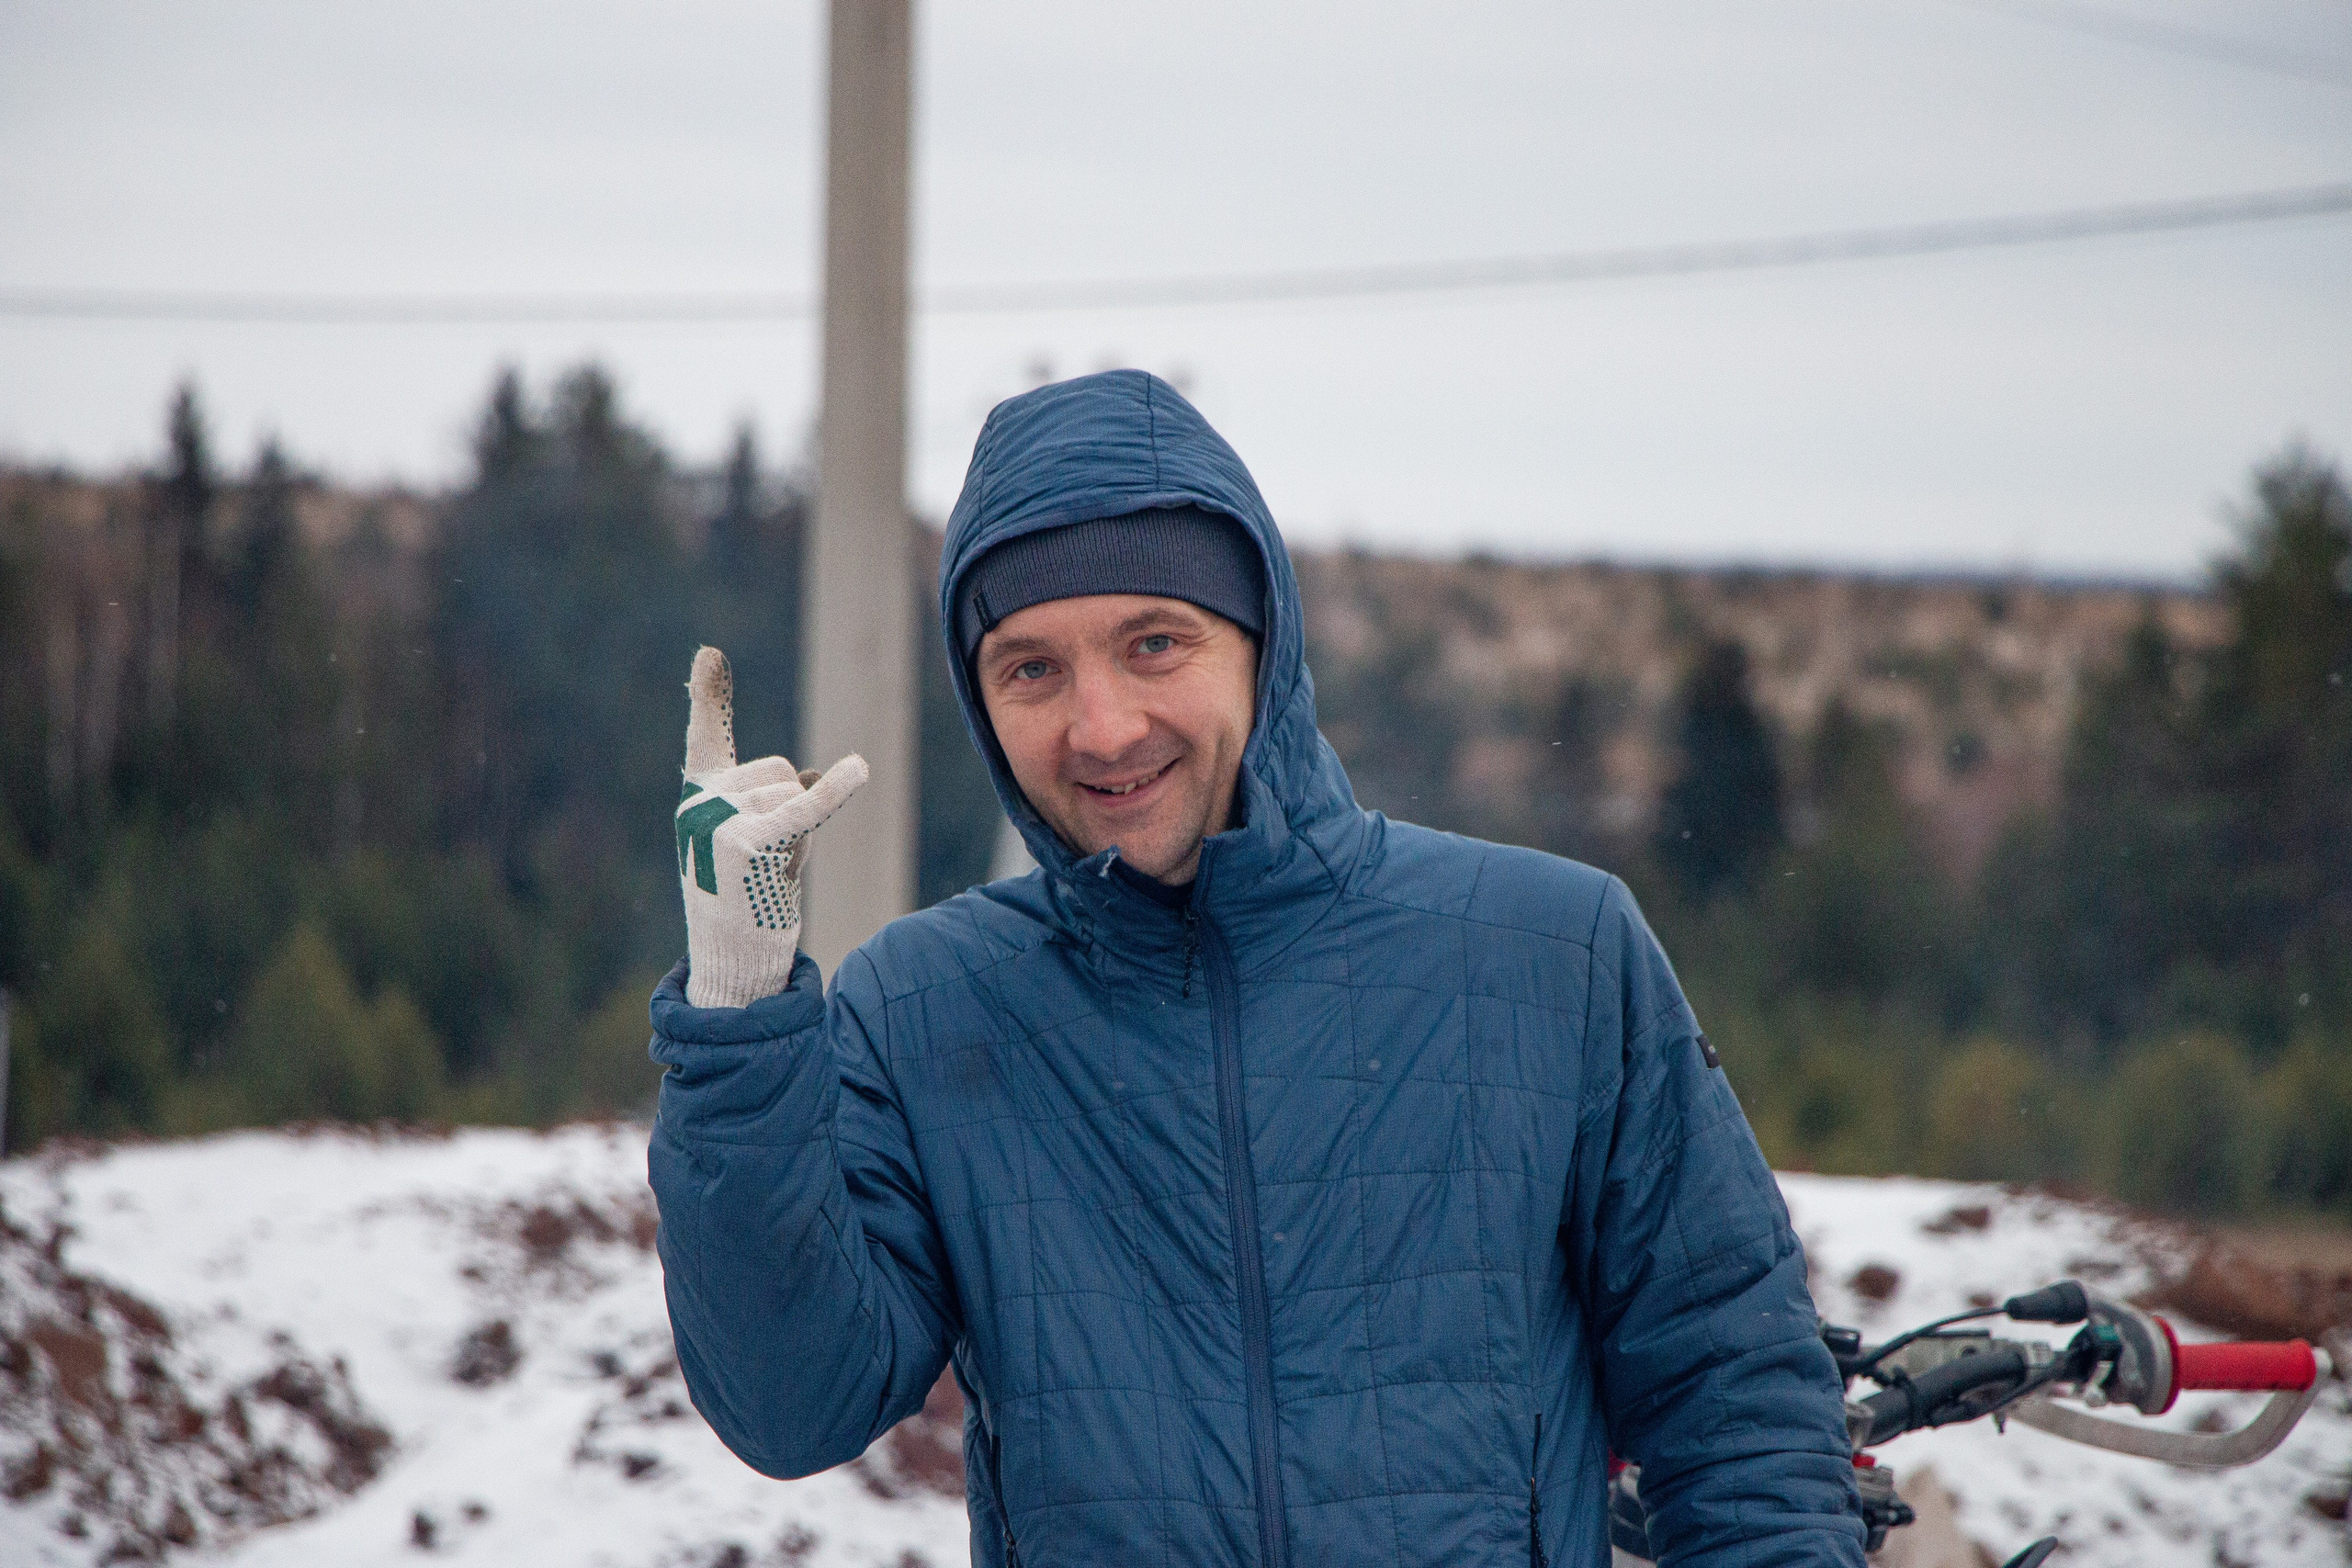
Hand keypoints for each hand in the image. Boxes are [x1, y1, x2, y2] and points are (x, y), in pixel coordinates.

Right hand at [676, 646, 865, 1006]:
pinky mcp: (750, 844)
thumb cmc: (752, 898)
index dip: (710, 696)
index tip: (711, 654)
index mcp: (697, 797)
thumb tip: (815, 778)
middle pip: (777, 771)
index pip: (706, 736)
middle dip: (792, 811)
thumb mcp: (758, 838)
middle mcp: (699, 803)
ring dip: (802, 834)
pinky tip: (859, 770)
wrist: (735, 961)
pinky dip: (834, 791)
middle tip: (769, 863)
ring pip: (794, 794)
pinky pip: (804, 808)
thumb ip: (776, 798)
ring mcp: (719, 821)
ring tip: (773, 874)